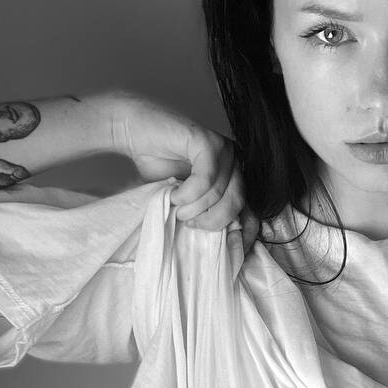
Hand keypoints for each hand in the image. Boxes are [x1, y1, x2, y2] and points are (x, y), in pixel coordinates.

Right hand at [111, 92, 259, 250]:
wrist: (135, 131)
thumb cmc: (159, 166)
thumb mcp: (185, 200)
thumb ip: (203, 214)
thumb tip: (218, 246)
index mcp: (235, 179)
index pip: (252, 212)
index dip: (244, 236)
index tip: (230, 256)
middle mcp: (236, 163)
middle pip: (237, 204)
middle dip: (212, 221)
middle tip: (188, 222)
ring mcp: (224, 149)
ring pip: (220, 192)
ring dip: (194, 207)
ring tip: (176, 207)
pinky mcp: (207, 140)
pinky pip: (206, 177)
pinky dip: (188, 192)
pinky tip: (174, 193)